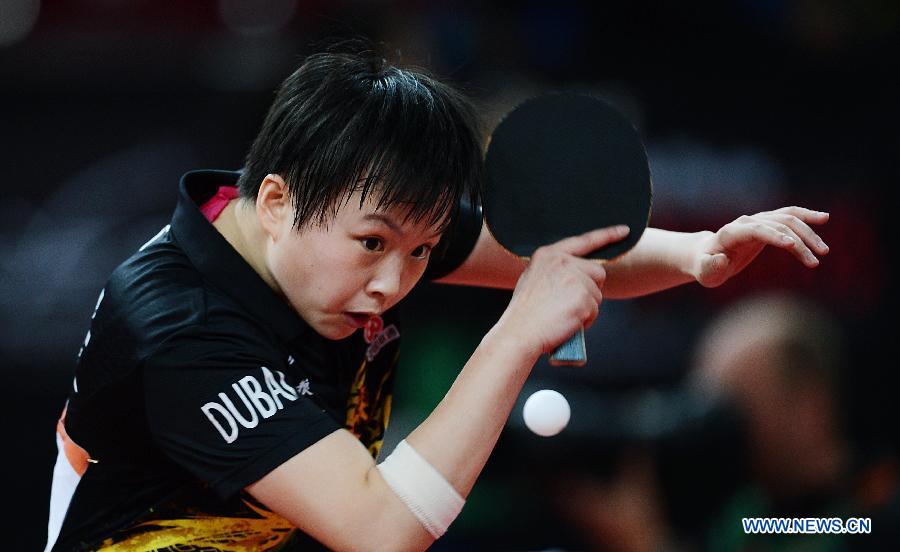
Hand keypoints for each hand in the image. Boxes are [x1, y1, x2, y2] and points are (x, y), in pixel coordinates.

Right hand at [496, 225, 629, 357]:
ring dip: (586, 308)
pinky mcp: (583, 297)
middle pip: (597, 272)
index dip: (606, 235)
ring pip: (597, 294)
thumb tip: (576, 276)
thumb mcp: (533, 279)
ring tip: (563, 315)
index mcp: (548, 255)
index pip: (583, 241)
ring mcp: (574, 278)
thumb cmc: (525, 313)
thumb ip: (555, 271)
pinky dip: (585, 320)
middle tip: (570, 305)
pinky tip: (567, 323)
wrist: (519, 332)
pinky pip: (595, 310)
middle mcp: (562, 262)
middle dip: (590, 290)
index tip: (623, 230)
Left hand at [691, 207, 829, 287]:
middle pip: (777, 225)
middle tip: (814, 262)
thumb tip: (721, 259)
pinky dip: (805, 216)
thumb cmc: (705, 267)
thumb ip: (710, 267)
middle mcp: (746, 222)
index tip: (792, 246)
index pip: (757, 229)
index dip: (774, 235)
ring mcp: (757, 220)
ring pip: (787, 220)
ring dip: (807, 233)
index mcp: (731, 232)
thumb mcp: (704, 272)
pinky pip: (788, 216)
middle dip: (798, 242)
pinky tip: (824, 218)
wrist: (705, 255)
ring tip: (823, 251)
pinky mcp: (766, 223)